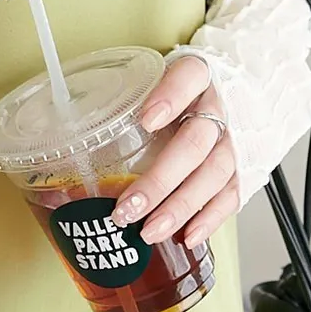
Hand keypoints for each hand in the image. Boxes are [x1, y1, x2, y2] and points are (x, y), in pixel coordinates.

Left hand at [110, 55, 240, 249]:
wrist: (236, 95)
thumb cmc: (186, 91)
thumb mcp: (158, 77)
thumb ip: (127, 95)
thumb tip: (67, 120)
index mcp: (199, 75)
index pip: (188, 77)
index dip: (170, 97)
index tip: (146, 120)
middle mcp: (220, 107)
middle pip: (195, 141)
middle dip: (161, 179)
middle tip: (129, 206)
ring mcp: (235, 140)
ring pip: (213, 174)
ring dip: (179, 207)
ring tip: (149, 230)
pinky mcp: (244, 168)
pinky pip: (230, 196)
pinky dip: (208, 219)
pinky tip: (186, 236)